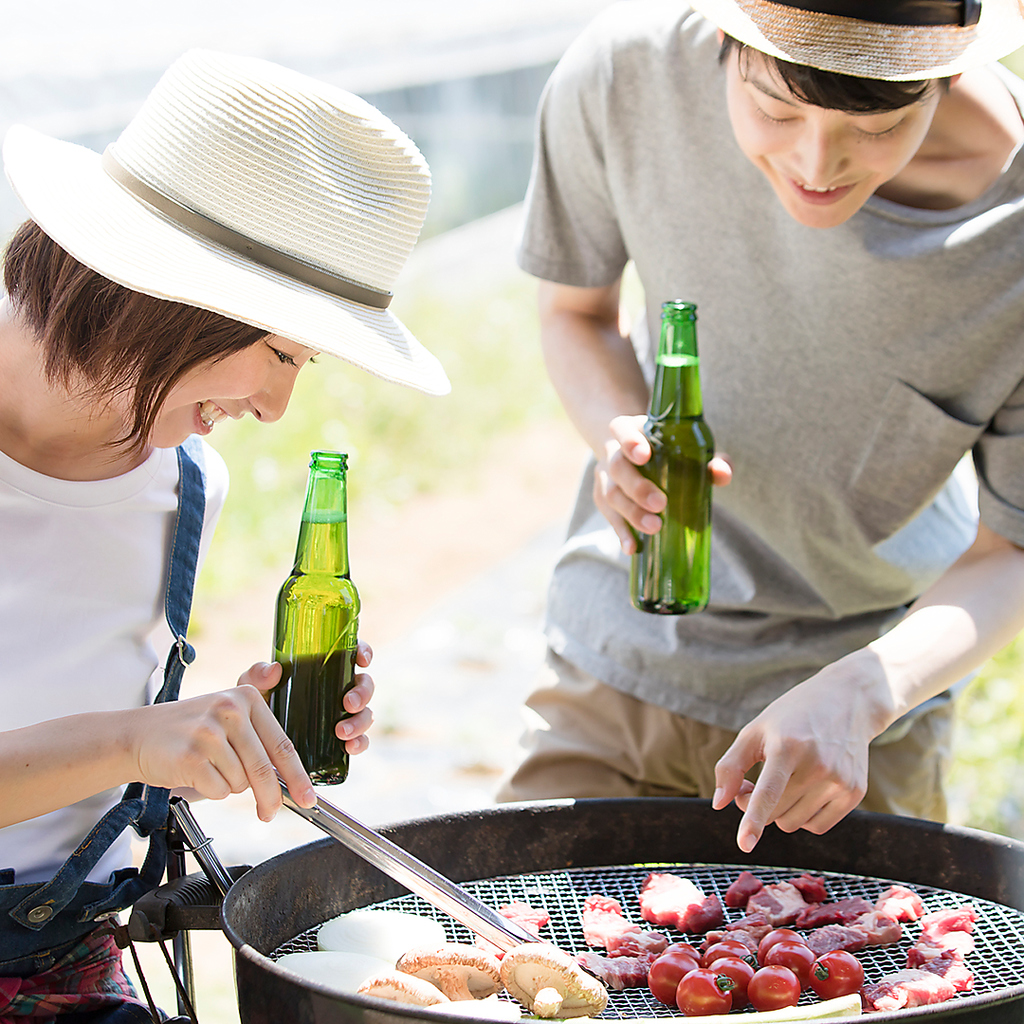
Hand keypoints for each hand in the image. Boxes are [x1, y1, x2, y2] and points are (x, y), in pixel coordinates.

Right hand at [127, 683, 316, 821]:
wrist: (138, 735)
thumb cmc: (190, 729)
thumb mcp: (228, 716)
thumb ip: (260, 733)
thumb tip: (289, 770)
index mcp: (247, 698)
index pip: (281, 744)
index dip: (298, 775)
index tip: (308, 797)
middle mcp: (230, 710)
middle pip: (264, 769)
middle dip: (270, 798)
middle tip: (269, 813)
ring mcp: (210, 732)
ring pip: (241, 782)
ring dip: (230, 787)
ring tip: (211, 770)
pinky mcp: (191, 756)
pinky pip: (218, 791)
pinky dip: (212, 791)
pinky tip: (197, 775)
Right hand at [595, 415, 731, 553]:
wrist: (633, 452)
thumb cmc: (668, 450)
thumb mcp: (687, 448)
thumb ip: (709, 459)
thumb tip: (722, 474)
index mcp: (632, 430)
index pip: (622, 429)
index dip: (629, 442)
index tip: (644, 456)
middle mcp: (613, 451)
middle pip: (618, 467)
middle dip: (637, 487)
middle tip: (660, 503)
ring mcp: (605, 476)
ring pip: (610, 494)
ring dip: (631, 513)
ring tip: (654, 527)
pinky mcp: (603, 498)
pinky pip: (609, 516)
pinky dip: (621, 532)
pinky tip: (632, 547)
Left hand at [711, 650, 884, 851]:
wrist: (848, 701)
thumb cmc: (792, 716)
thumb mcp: (755, 730)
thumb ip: (731, 766)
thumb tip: (719, 803)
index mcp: (788, 746)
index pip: (769, 792)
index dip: (754, 819)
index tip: (745, 844)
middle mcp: (818, 765)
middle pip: (775, 813)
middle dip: (756, 806)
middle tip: (754, 782)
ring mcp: (840, 780)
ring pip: (794, 823)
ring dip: (780, 811)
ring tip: (781, 782)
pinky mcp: (855, 792)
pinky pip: (817, 826)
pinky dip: (803, 816)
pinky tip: (804, 789)